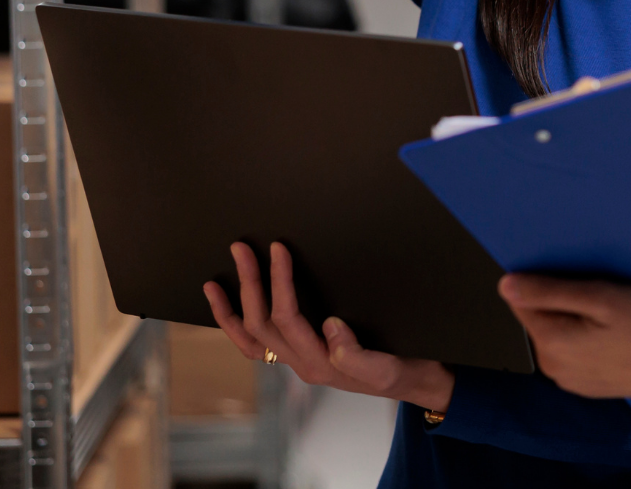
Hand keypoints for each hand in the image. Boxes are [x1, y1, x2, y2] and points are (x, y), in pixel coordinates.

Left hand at [204, 241, 454, 410]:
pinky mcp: (299, 355)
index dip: (279, 282)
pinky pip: (255, 346)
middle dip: (249, 283)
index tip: (279, 249)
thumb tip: (330, 326)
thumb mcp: (388, 366)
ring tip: (215, 280)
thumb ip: (357, 354)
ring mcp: (296, 361)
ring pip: (251, 337)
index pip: (289, 318)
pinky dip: (234, 326)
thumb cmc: (404, 369)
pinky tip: (225, 305)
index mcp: (320, 363)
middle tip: (242, 248)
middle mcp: (302, 363)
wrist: (415, 382)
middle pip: (261, 324)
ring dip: (233, 306)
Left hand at [498, 274, 630, 398]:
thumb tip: (506, 284)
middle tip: (603, 298)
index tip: (580, 281)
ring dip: (577, 321)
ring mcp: (570, 379)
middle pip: (541, 318)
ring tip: (613, 318)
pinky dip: (589, 339)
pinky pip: (575, 351)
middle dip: (564, 302)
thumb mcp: (601, 297)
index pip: (522, 300)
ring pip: (559, 334)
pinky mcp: (588, 384)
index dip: (549, 282)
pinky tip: (616, 335)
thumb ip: (550, 291)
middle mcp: (554, 367)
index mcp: (551, 344)